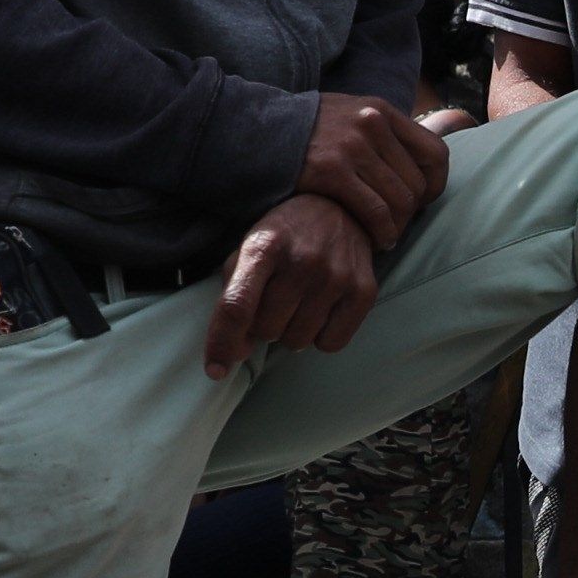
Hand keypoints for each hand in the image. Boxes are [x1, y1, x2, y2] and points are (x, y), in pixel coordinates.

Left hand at [204, 196, 380, 376]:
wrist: (342, 208)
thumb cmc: (286, 235)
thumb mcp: (250, 248)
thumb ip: (234, 295)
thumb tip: (235, 352)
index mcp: (264, 246)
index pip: (237, 305)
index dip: (222, 342)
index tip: (215, 369)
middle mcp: (302, 260)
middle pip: (266, 329)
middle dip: (262, 326)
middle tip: (273, 303)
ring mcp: (336, 276)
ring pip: (296, 340)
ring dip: (290, 331)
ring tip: (298, 303)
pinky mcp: (363, 291)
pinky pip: (330, 344)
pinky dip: (320, 336)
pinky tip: (320, 311)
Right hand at [298, 91, 449, 250]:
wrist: (253, 131)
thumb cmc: (305, 132)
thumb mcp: (349, 115)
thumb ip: (383, 131)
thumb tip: (431, 146)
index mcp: (381, 110)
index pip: (436, 153)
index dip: (435, 184)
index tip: (421, 202)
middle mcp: (372, 123)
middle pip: (417, 183)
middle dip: (411, 212)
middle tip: (396, 225)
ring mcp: (352, 146)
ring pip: (400, 200)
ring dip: (397, 227)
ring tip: (386, 237)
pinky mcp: (332, 171)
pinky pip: (375, 211)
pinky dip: (381, 232)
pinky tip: (375, 240)